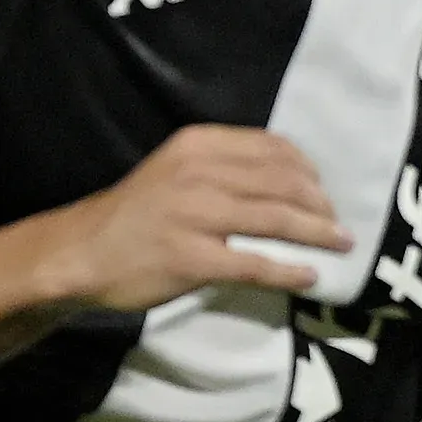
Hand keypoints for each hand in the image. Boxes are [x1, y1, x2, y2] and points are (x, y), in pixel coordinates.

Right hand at [43, 126, 349, 311]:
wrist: (80, 252)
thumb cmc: (135, 211)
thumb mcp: (176, 168)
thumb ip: (225, 166)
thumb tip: (289, 180)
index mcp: (200, 145)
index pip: (273, 149)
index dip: (308, 170)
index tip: (324, 188)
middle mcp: (200, 174)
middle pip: (283, 183)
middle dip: (320, 204)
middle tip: (338, 222)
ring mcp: (196, 216)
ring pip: (277, 219)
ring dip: (318, 233)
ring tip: (342, 243)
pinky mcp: (191, 258)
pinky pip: (255, 264)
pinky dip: (289, 271)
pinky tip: (310, 276)